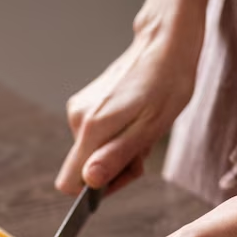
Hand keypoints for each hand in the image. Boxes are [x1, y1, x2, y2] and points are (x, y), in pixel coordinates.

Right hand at [55, 0, 206, 195]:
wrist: (164, 46)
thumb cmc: (167, 84)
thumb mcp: (150, 128)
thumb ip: (117, 157)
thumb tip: (90, 182)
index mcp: (92, 128)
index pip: (69, 182)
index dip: (94, 190)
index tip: (120, 177)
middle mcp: (78, 119)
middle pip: (84, 168)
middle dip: (113, 168)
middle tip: (142, 151)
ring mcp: (79, 110)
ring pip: (90, 152)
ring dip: (117, 151)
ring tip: (141, 131)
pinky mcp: (84, 105)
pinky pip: (92, 136)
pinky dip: (113, 136)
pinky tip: (132, 120)